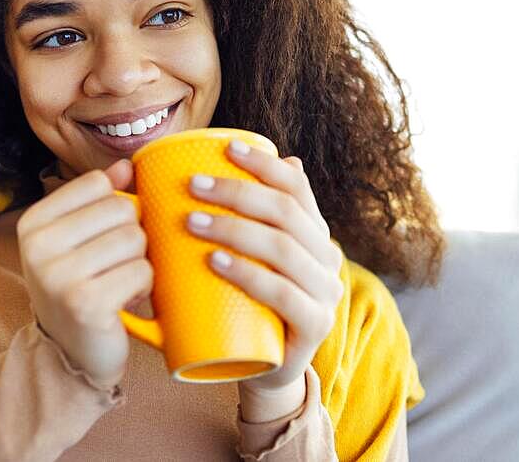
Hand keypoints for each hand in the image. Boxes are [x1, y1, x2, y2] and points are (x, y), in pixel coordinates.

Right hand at [16, 159, 151, 389]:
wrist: (71, 356)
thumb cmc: (80, 288)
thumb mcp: (80, 239)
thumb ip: (101, 199)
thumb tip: (126, 165)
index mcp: (33, 223)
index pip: (98, 184)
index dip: (115, 208)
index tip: (100, 240)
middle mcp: (38, 246)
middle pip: (122, 208)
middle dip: (131, 237)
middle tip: (112, 267)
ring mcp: (58, 275)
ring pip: (135, 238)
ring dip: (139, 263)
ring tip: (118, 283)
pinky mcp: (86, 302)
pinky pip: (142, 270)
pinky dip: (144, 286)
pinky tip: (125, 301)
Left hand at [186, 141, 344, 399]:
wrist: (262, 369)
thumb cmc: (246, 303)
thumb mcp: (244, 257)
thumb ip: (238, 218)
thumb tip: (220, 161)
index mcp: (314, 233)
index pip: (296, 188)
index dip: (264, 164)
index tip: (226, 148)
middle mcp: (327, 258)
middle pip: (286, 213)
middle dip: (237, 193)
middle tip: (192, 186)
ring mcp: (326, 293)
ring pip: (283, 248)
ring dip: (234, 229)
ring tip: (191, 221)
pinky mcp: (315, 327)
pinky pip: (284, 294)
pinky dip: (249, 274)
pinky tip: (216, 262)